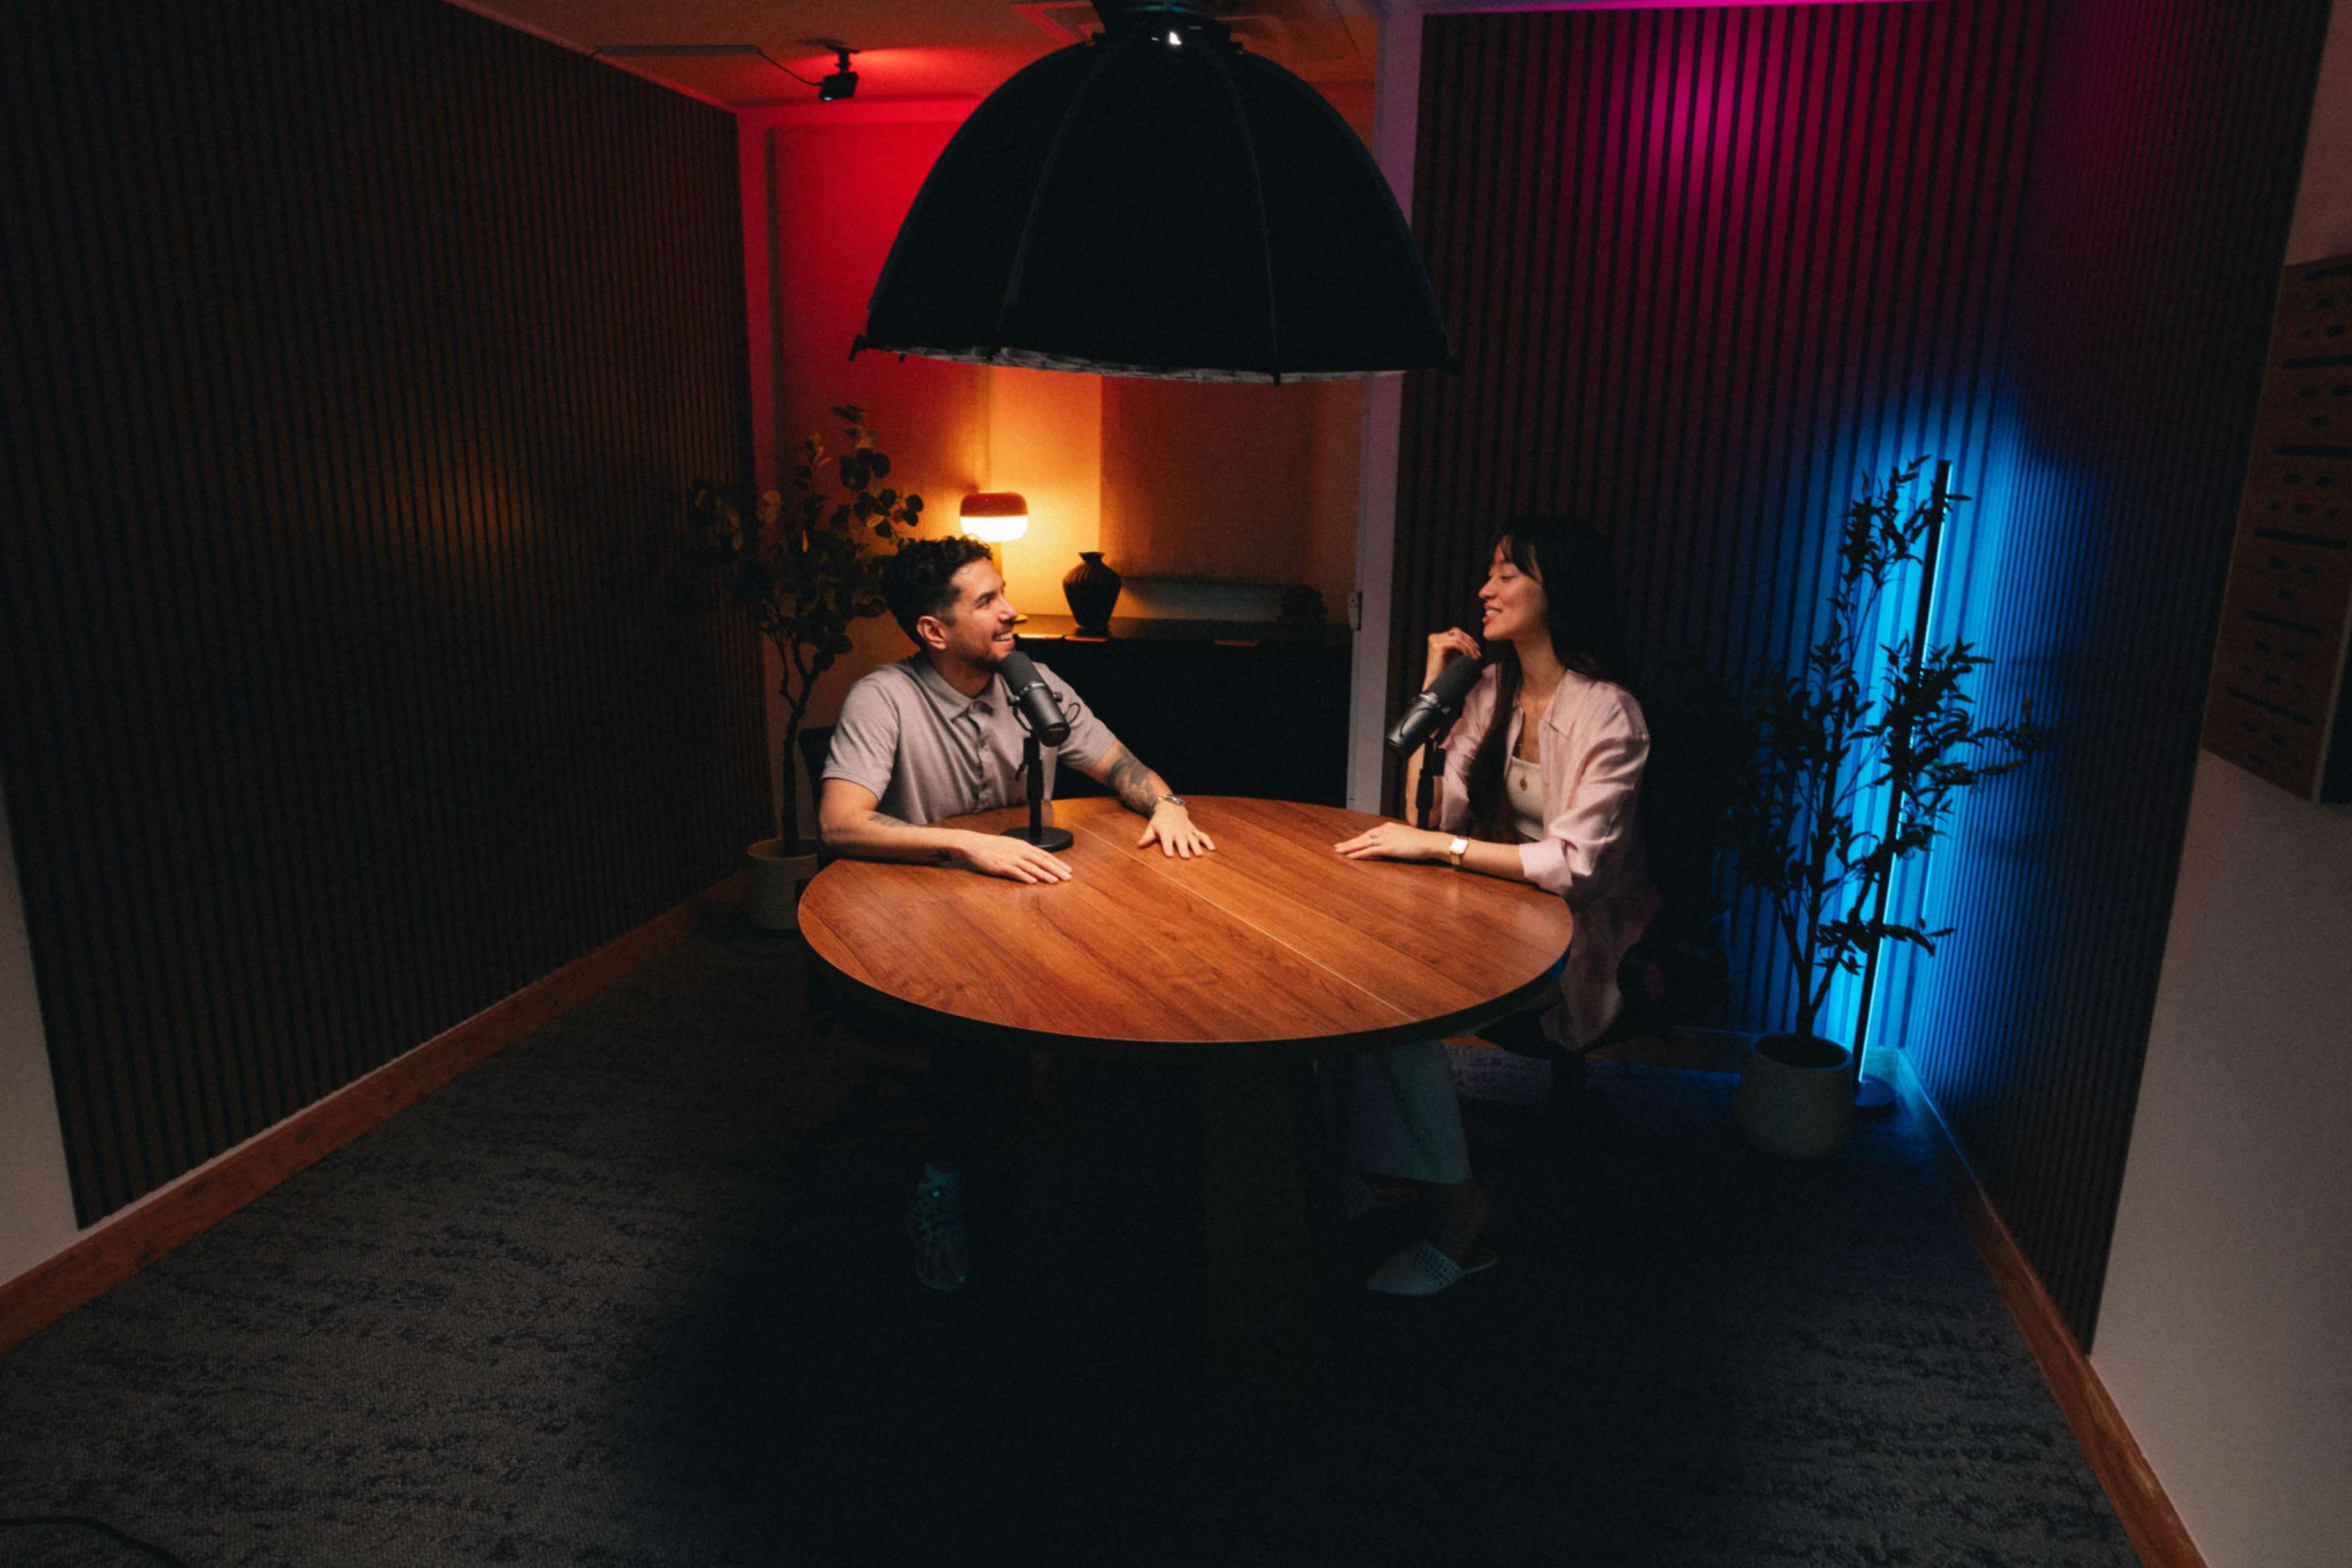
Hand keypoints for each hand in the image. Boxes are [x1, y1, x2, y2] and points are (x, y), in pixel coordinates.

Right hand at [953, 831, 1073, 883]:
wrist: (973, 844)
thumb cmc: (991, 847)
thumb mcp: (1011, 846)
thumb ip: (1025, 853)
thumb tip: (1038, 860)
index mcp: (1023, 846)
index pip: (1045, 855)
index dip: (1058, 863)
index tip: (1068, 870)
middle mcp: (1019, 851)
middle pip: (1042, 860)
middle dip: (1056, 869)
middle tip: (1068, 877)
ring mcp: (1010, 858)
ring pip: (1031, 866)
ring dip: (1044, 874)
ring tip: (1055, 881)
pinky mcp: (1000, 865)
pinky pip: (1015, 871)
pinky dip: (1025, 876)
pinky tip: (1033, 881)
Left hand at [1138, 801, 1214, 858]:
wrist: (1170, 808)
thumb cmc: (1159, 821)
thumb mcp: (1151, 828)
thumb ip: (1147, 838)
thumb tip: (1139, 845)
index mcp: (1166, 832)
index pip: (1166, 841)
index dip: (1167, 848)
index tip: (1169, 855)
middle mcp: (1178, 831)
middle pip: (1181, 841)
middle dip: (1184, 848)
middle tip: (1186, 857)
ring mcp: (1187, 831)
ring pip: (1193, 839)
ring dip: (1196, 846)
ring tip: (1200, 855)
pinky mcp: (1194, 830)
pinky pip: (1202, 835)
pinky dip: (1208, 841)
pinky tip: (1213, 849)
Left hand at [1334, 822, 1450, 861]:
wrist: (1429, 842)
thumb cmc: (1421, 841)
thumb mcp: (1406, 836)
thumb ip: (1397, 838)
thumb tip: (1394, 843)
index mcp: (1389, 827)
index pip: (1370, 833)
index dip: (1359, 838)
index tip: (1350, 841)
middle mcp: (1385, 831)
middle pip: (1363, 837)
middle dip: (1350, 842)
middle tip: (1338, 846)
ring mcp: (1386, 839)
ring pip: (1363, 843)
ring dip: (1350, 847)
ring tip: (1339, 851)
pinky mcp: (1388, 847)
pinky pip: (1370, 851)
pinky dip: (1359, 853)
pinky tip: (1351, 856)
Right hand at [1425, 627, 1480, 686]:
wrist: (1435, 683)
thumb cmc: (1444, 672)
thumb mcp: (1452, 655)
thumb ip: (1458, 646)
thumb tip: (1473, 644)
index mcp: (1437, 638)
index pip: (1456, 632)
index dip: (1468, 639)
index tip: (1477, 649)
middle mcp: (1434, 637)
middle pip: (1458, 633)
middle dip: (1470, 643)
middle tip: (1477, 655)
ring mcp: (1435, 641)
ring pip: (1458, 638)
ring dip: (1469, 647)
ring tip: (1474, 658)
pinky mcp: (1438, 646)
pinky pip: (1456, 643)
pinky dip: (1465, 649)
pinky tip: (1468, 657)